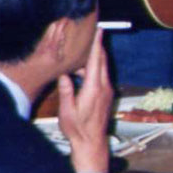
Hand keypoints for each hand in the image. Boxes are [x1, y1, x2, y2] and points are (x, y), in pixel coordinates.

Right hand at [58, 29, 112, 172]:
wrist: (92, 142)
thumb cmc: (77, 129)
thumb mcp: (67, 111)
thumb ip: (66, 91)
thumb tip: (64, 75)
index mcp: (93, 88)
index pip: (96, 61)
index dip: (97, 45)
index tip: (100, 31)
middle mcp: (104, 86)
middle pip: (102, 61)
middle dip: (97, 47)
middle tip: (92, 35)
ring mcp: (107, 90)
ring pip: (102, 69)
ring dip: (94, 61)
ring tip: (80, 58)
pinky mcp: (107, 95)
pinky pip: (102, 77)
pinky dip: (95, 70)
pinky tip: (84, 74)